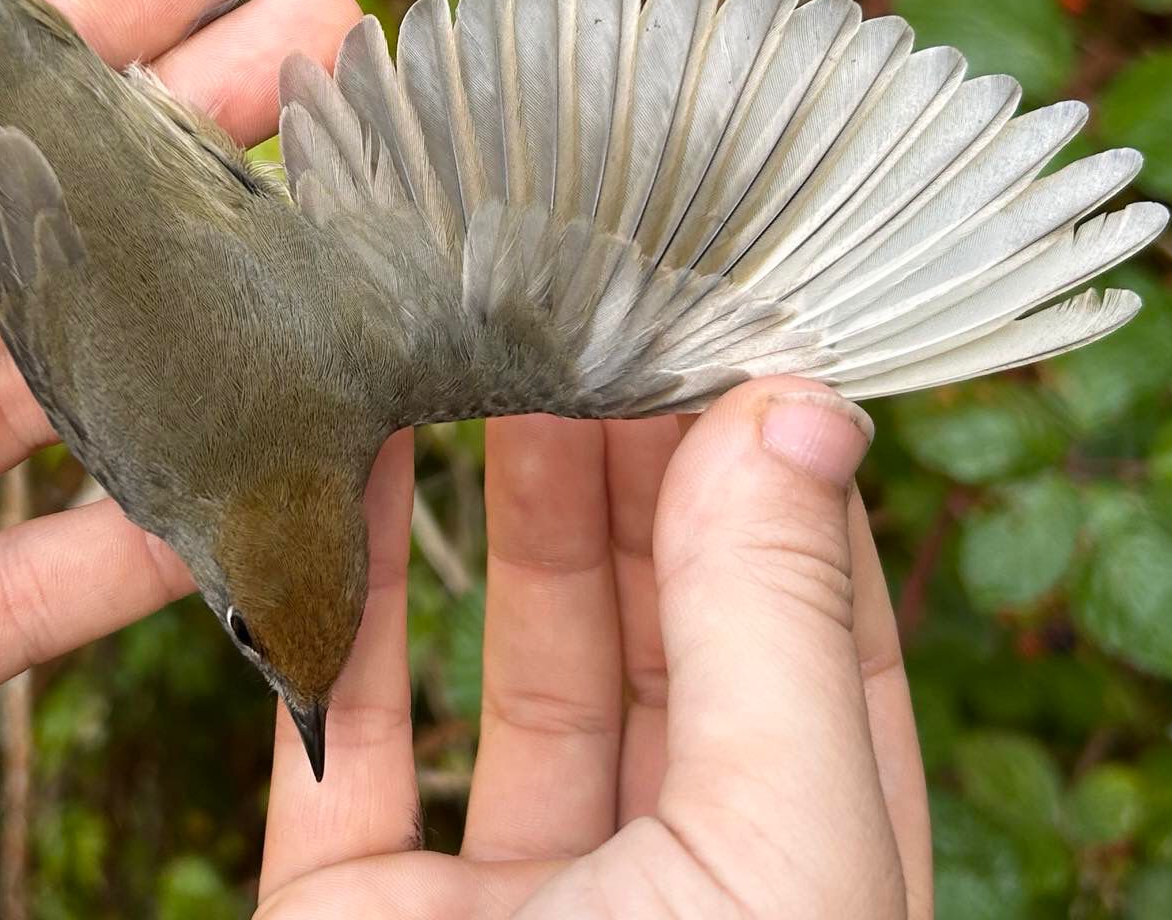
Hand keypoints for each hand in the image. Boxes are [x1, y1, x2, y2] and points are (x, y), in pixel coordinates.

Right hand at [254, 381, 930, 918]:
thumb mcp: (776, 849)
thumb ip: (774, 628)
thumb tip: (794, 409)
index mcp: (810, 877)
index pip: (826, 642)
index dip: (785, 481)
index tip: (740, 333)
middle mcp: (671, 880)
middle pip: (671, 631)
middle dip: (648, 465)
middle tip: (612, 313)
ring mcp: (510, 896)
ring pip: (527, 662)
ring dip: (518, 507)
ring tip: (512, 354)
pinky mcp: (349, 909)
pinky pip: (345, 720)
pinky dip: (351, 589)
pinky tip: (365, 463)